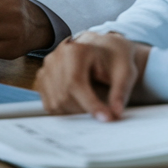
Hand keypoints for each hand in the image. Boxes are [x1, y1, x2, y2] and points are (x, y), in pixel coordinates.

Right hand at [35, 31, 149, 121]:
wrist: (102, 48)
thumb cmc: (114, 58)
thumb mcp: (125, 71)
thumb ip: (120, 92)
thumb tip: (116, 113)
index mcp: (76, 50)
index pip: (76, 83)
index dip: (90, 104)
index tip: (106, 118)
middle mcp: (56, 57)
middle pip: (64, 95)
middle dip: (85, 110)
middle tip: (104, 114)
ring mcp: (47, 68)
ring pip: (56, 103)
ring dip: (75, 113)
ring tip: (93, 106)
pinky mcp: (42, 78)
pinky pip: (50, 104)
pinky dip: (66, 111)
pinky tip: (81, 104)